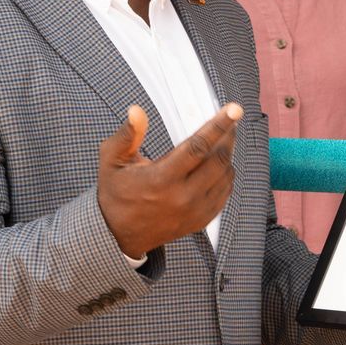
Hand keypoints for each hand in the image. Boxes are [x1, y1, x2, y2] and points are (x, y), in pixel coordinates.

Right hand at [97, 103, 238, 258]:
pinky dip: (226, 175)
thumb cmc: (116, 194)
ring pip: (226, 176)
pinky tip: (218, 165)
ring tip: (222, 142)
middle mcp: (182, 197)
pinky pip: (225, 193)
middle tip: (230, 122)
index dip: (218, 125)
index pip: (198, 147)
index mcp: (161, 179)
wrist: (119, 235)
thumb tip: (137, 111)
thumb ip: (127, 135)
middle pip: (219, 160)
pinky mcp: (201, 219)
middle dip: (228, 136)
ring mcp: (195, 211)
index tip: (234, 110)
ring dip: (227, 155)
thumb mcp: (111, 161)